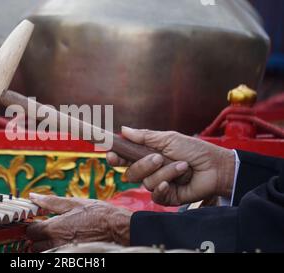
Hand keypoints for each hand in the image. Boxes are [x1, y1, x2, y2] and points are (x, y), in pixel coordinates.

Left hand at [26, 193, 131, 251]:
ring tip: (60, 237)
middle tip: (51, 229)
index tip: (39, 221)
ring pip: (45, 252)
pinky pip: (57, 255)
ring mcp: (64, 253)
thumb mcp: (74, 203)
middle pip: (35, 245)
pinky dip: (58, 249)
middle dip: (40, 237)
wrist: (120, 230)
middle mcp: (56, 244)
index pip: (31, 231)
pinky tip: (68, 242)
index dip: (33, 225)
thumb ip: (51, 202)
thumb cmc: (100, 215)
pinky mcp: (72, 257)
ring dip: (48, 245)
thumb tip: (34, 197)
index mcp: (54, 228)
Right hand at [106, 127, 235, 205]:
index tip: (110, 154)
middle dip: (144, 165)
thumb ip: (145, 136)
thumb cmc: (194, 150)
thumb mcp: (168, 139)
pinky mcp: (166, 197)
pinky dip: (163, 187)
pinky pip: (155, 195)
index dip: (115, 156)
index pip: (124, 158)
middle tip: (158, 158)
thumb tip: (123, 129)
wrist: (216, 167)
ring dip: (164, 173)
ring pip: (145, 182)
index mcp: (146, 155)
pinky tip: (172, 183)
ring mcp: (157, 184)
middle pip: (131, 172)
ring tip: (182, 166)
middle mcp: (149, 170)